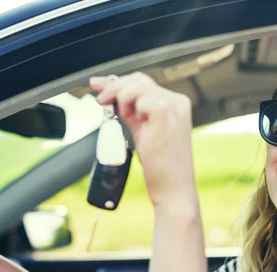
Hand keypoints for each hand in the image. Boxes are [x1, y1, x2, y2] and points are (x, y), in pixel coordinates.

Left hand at [90, 73, 197, 210]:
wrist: (172, 187)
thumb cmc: (159, 164)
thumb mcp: (141, 130)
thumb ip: (126, 110)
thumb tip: (105, 92)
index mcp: (175, 103)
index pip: (143, 82)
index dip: (118, 82)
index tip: (99, 86)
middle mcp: (177, 102)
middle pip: (139, 79)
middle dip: (114, 87)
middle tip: (101, 100)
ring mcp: (174, 107)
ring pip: (138, 86)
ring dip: (121, 98)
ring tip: (122, 117)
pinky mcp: (166, 115)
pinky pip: (142, 100)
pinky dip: (131, 108)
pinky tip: (131, 121)